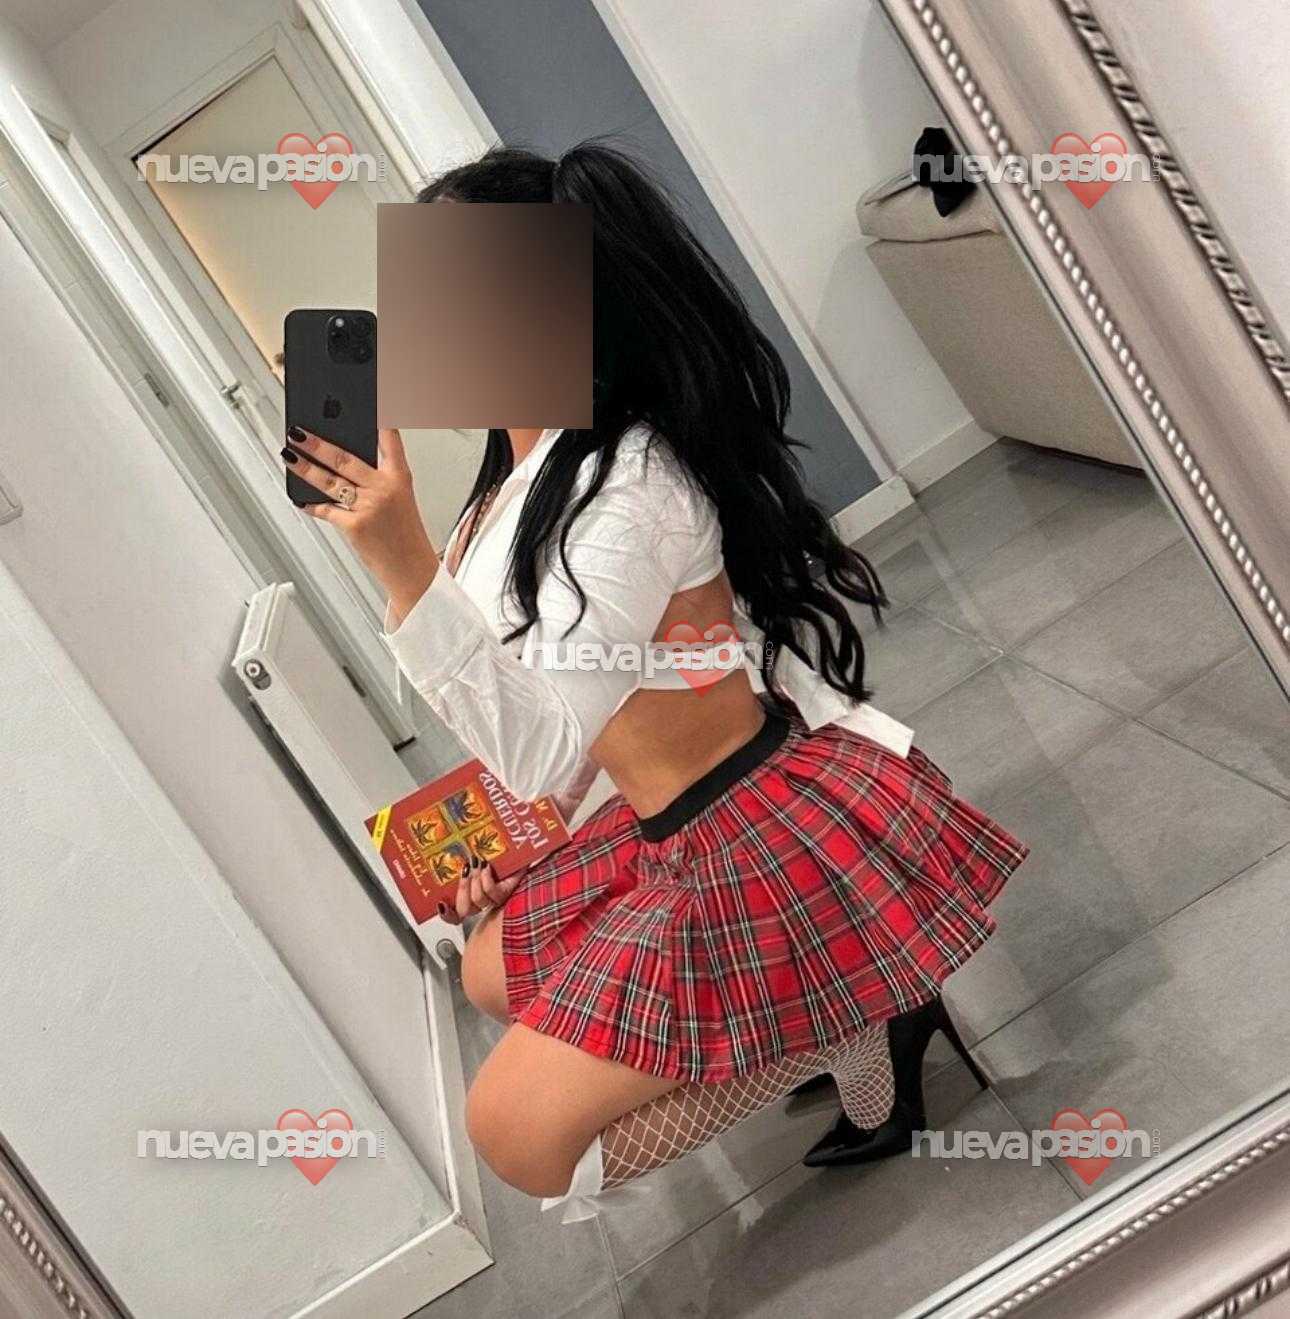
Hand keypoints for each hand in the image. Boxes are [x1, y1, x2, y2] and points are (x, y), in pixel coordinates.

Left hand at [283, 426, 438, 619]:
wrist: (412, 570)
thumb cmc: (406, 536)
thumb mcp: (400, 501)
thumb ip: (375, 480)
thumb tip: (341, 466)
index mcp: (400, 479)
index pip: (389, 440)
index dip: (379, 418)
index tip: (368, 399)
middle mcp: (384, 489)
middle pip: (345, 458)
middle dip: (317, 443)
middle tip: (298, 431)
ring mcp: (369, 507)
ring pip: (329, 481)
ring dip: (304, 466)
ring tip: (289, 455)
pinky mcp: (355, 526)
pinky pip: (326, 510)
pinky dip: (312, 505)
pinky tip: (301, 499)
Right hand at [437, 857, 524, 924]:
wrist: (519, 847)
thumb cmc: (495, 853)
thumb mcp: (471, 856)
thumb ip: (460, 863)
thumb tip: (446, 859)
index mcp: (469, 894)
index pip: (455, 915)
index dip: (447, 915)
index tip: (442, 904)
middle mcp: (482, 900)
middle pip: (464, 910)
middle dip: (462, 890)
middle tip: (464, 871)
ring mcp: (495, 899)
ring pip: (478, 901)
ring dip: (475, 882)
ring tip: (477, 864)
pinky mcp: (508, 892)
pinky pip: (494, 894)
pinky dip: (487, 880)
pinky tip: (486, 867)